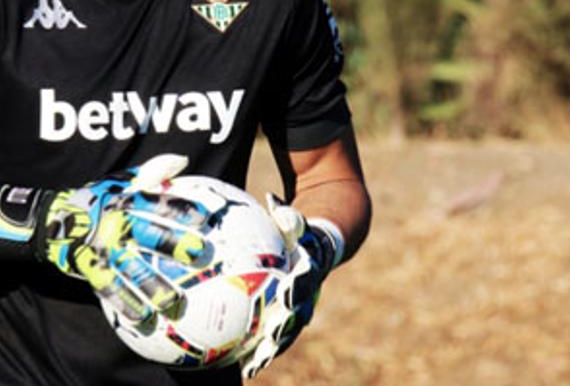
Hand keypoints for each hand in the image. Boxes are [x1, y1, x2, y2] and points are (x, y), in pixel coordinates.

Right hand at [0, 155, 213, 325]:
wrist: (51, 219)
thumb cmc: (96, 199)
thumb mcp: (120, 180)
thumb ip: (150, 172)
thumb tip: (182, 160)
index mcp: (125, 199)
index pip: (157, 202)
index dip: (181, 209)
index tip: (206, 219)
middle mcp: (115, 222)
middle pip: (147, 233)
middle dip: (174, 244)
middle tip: (201, 255)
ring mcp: (101, 247)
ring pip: (130, 267)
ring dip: (152, 286)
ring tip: (173, 302)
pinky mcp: (89, 267)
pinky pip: (110, 288)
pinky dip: (126, 303)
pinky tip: (143, 318)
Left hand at [240, 195, 343, 378]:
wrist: (323, 248)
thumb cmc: (300, 231)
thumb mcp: (296, 221)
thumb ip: (288, 215)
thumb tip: (273, 200)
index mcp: (310, 269)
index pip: (306, 278)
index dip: (298, 285)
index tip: (287, 292)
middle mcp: (307, 294)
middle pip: (297, 313)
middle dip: (286, 326)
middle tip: (272, 338)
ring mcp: (300, 309)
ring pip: (287, 332)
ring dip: (273, 349)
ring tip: (255, 365)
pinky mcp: (290, 319)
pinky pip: (276, 338)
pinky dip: (263, 352)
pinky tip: (246, 368)